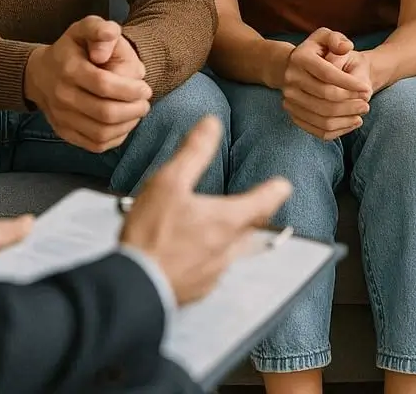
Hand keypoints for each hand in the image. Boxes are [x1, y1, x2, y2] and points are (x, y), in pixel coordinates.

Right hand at [24, 16, 152, 153]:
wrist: (40, 74)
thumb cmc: (71, 49)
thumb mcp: (84, 29)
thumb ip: (100, 28)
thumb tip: (110, 35)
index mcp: (70, 69)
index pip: (104, 85)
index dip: (130, 90)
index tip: (145, 89)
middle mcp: (63, 96)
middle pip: (105, 113)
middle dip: (133, 110)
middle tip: (145, 103)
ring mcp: (62, 117)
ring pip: (101, 133)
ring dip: (126, 125)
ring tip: (137, 112)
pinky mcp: (65, 133)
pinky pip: (94, 144)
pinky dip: (115, 138)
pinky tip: (124, 124)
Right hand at [121, 116, 291, 304]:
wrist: (132, 287)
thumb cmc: (150, 234)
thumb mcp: (169, 182)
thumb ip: (194, 152)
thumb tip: (212, 124)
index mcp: (226, 220)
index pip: (264, 202)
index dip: (275, 190)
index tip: (283, 184)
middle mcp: (227, 249)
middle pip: (252, 229)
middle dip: (255, 215)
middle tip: (256, 204)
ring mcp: (213, 273)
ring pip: (233, 251)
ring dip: (231, 237)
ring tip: (220, 226)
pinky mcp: (197, 290)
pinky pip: (213, 270)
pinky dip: (210, 257)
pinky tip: (193, 253)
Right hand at [282, 28, 371, 140]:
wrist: (291, 67)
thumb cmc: (315, 51)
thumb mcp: (325, 37)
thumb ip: (337, 39)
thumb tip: (346, 47)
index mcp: (300, 58)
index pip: (327, 74)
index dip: (349, 83)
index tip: (365, 88)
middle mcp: (291, 79)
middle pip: (325, 97)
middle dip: (350, 101)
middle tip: (366, 102)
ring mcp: (290, 99)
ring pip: (323, 117)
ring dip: (346, 117)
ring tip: (362, 111)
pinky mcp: (293, 114)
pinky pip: (318, 129)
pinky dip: (338, 129)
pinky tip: (352, 121)